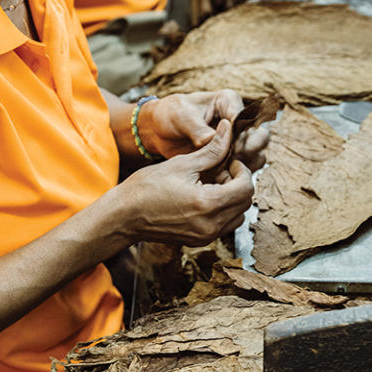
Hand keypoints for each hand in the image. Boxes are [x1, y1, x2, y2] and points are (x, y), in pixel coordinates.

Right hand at [119, 122, 253, 243]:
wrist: (123, 216)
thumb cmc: (147, 188)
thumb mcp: (183, 163)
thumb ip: (212, 149)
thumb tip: (228, 130)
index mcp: (208, 205)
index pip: (247, 188)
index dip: (241, 170)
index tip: (228, 161)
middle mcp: (211, 226)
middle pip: (245, 203)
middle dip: (238, 183)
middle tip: (219, 171)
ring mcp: (205, 237)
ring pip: (237, 216)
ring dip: (232, 198)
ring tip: (211, 184)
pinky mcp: (199, 241)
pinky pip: (223, 225)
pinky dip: (222, 210)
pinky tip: (203, 196)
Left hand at [144, 90, 269, 171]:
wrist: (159, 130)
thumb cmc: (170, 114)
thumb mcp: (181, 117)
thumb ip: (198, 129)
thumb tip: (209, 142)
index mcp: (228, 101)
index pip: (246, 119)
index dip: (241, 135)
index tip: (232, 148)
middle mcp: (237, 120)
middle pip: (259, 136)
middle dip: (249, 150)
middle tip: (234, 161)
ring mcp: (236, 140)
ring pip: (256, 154)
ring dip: (246, 165)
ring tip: (227, 172)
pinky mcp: (230, 156)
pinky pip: (244, 167)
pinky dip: (236, 175)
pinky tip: (222, 179)